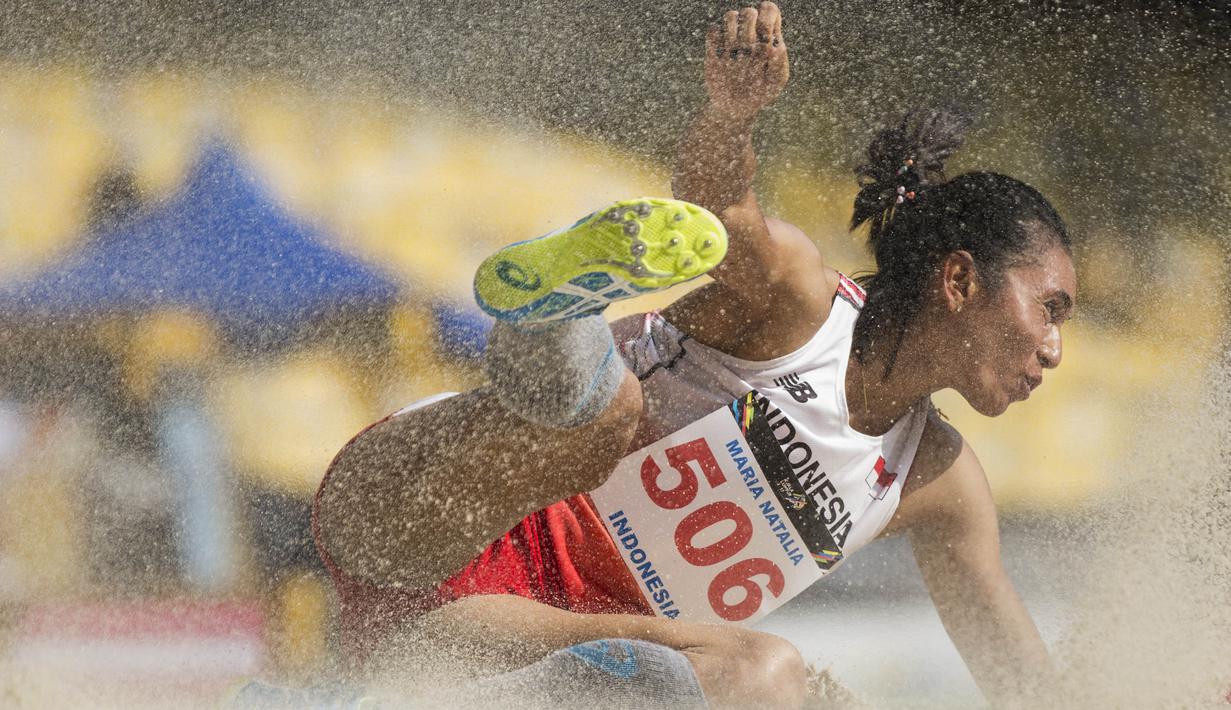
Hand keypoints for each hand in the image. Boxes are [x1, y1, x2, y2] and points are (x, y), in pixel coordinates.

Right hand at [705, 2, 788, 120]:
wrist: (735, 108)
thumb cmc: (760, 94)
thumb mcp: (774, 84)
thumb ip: (779, 65)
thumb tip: (776, 46)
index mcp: (769, 38)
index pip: (770, 11)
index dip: (768, 14)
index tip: (766, 33)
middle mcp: (750, 34)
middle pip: (749, 12)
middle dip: (750, 26)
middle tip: (749, 47)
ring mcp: (731, 39)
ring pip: (730, 16)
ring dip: (732, 32)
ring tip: (734, 51)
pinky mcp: (714, 48)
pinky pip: (712, 31)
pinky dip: (716, 40)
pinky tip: (721, 56)